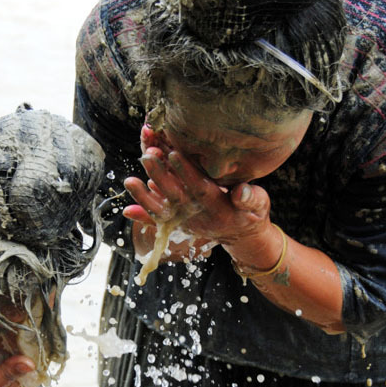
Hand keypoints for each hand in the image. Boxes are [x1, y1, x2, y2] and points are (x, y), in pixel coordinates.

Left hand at [124, 131, 270, 245]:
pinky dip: (142, 216)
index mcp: (217, 206)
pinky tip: (126, 210)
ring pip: (162, 208)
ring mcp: (185, 219)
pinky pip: (158, 220)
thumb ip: (252, 198)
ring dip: (145, 196)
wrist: (240, 233)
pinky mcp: (177, 221)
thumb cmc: (251, 212)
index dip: (186, 171)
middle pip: (176, 194)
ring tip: (129, 181)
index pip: (200, 186)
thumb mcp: (259, 204)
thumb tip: (242, 192)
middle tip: (147, 155)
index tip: (173, 154)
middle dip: (160, 175)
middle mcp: (197, 214)